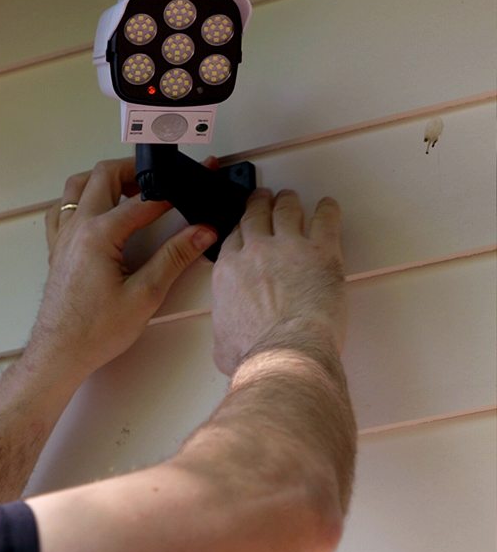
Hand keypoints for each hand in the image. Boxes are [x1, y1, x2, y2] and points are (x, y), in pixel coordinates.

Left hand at [28, 158, 216, 381]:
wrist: (59, 352)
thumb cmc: (95, 331)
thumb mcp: (145, 295)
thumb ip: (174, 258)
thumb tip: (201, 232)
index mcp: (98, 235)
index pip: (142, 202)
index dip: (171, 193)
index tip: (191, 188)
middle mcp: (76, 228)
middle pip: (103, 176)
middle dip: (134, 170)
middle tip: (159, 179)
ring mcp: (62, 236)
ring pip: (77, 186)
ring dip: (104, 179)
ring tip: (130, 189)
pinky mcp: (57, 248)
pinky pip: (62, 209)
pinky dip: (80, 199)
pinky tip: (96, 211)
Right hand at [211, 189, 345, 374]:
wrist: (284, 352)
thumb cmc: (257, 352)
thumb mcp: (222, 343)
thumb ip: (224, 331)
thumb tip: (228, 340)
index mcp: (229, 272)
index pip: (233, 238)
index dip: (240, 228)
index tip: (244, 225)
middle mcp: (255, 253)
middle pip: (255, 216)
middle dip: (259, 204)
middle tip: (263, 199)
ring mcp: (288, 248)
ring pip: (286, 210)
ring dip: (288, 201)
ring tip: (290, 198)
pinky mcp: (321, 252)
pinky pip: (325, 220)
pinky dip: (327, 209)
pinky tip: (328, 206)